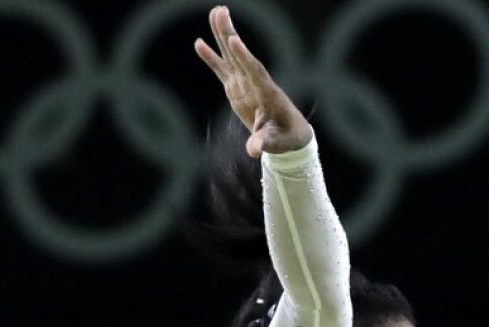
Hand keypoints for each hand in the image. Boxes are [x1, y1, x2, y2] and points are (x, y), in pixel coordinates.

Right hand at [194, 5, 311, 157]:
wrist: (289, 134)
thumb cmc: (285, 138)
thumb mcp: (276, 144)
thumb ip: (264, 143)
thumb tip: (253, 150)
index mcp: (267, 94)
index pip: (255, 72)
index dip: (244, 57)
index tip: (234, 40)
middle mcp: (256, 84)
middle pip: (241, 56)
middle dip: (230, 35)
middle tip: (220, 11)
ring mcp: (245, 85)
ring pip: (232, 57)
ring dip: (223, 35)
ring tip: (214, 12)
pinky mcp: (237, 89)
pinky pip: (222, 70)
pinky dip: (211, 58)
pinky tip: (199, 43)